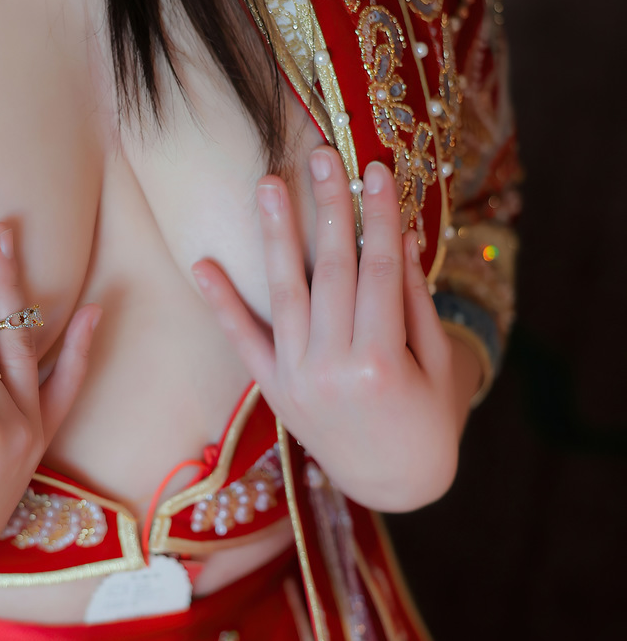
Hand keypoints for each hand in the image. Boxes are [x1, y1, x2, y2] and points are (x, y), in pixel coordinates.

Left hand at [192, 148, 468, 511]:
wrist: (396, 484)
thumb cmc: (428, 419)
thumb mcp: (437, 363)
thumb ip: (415, 303)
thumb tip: (402, 234)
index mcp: (382, 363)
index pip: (379, 272)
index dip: (378, 218)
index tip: (376, 169)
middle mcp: (333, 370)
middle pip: (331, 272)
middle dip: (328, 209)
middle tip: (322, 156)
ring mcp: (298, 381)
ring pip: (284, 294)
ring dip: (274, 236)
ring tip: (267, 184)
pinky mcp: (275, 392)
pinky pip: (244, 342)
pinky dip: (222, 303)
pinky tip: (203, 264)